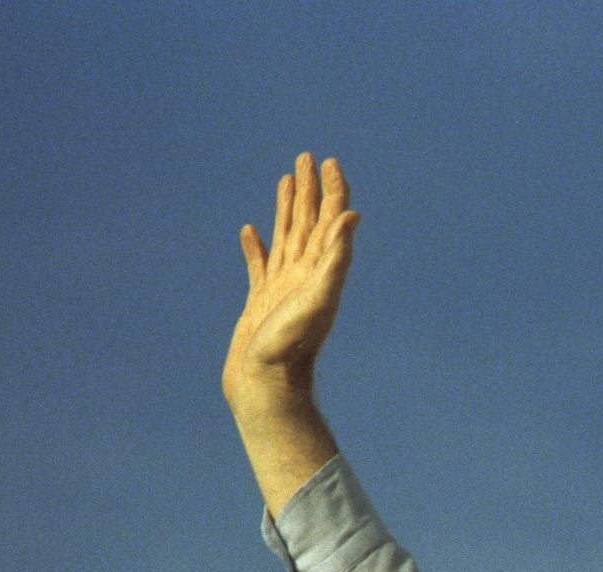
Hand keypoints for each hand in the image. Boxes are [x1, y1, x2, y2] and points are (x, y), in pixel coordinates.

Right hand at [222, 152, 359, 414]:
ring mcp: (283, 287)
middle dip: (311, 190)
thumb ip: (335, 260)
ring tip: (286, 180)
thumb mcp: (318, 300)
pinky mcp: (261, 300)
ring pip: (286, 237)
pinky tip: (249, 232)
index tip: (329, 161)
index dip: (332, 191)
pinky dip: (256, 246)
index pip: (330, 221)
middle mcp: (305, 276)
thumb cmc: (290, 347)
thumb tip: (352, 216)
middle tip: (309, 156)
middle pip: (310, 222)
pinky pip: (259, 265)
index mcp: (321, 272)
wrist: (267, 384)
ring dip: (288, 209)